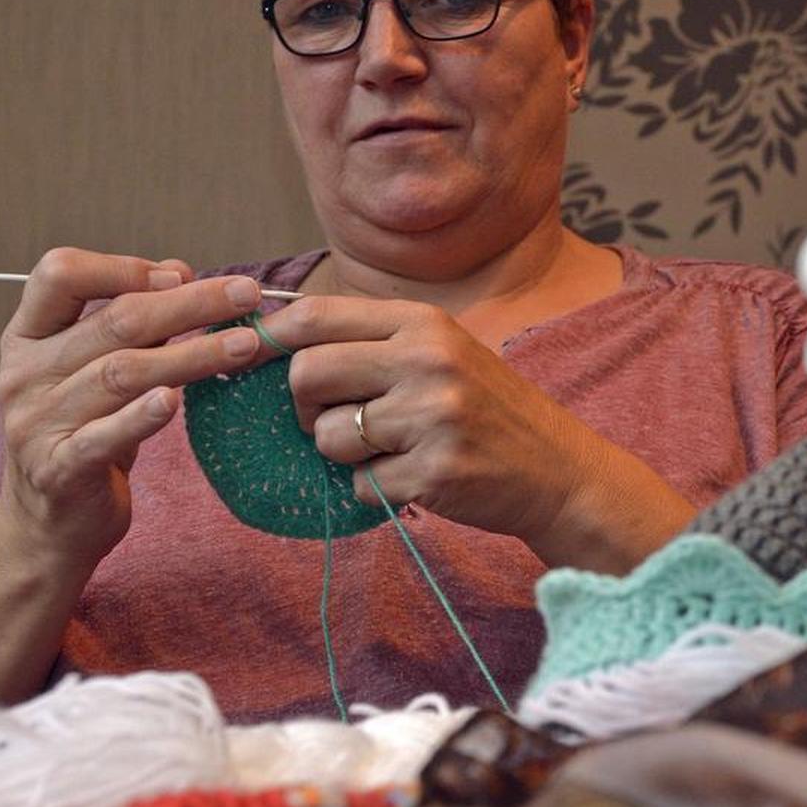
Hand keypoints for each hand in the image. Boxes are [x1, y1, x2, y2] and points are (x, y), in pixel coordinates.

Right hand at [0, 247, 267, 575]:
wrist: (48, 524)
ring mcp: (37, 423)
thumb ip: (130, 325)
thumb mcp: (98, 371)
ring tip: (247, 344)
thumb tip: (178, 272)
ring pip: (121, 373)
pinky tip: (175, 401)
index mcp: (27, 337)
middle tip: (246, 293)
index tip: (181, 275)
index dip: (124, 267)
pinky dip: (140, 417)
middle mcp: (25, 374)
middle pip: (114, 322)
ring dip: (191, 354)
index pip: (60, 274)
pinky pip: (103, 437)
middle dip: (189, 304)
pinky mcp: (60, 470)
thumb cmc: (83, 434)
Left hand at [260, 296, 693, 568]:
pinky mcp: (434, 472)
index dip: (268, 340)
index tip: (248, 359)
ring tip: (390, 451)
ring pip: (329, 436)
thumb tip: (274, 337)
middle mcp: (428, 361)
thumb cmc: (487, 410)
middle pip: (308, 374)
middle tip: (337, 421)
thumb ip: (373, 342)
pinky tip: (417, 478)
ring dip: (344, 455)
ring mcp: (432, 417)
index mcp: (424, 323)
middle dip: (306, 407)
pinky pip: (361, 486)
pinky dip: (377, 490)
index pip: (315, 316)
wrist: (559, 470)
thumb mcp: (442, 353)